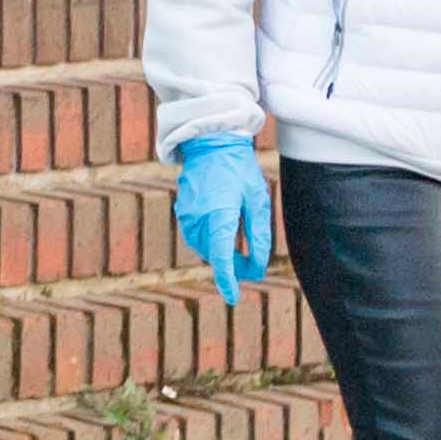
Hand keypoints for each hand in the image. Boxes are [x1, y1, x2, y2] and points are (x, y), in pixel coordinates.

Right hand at [173, 135, 272, 301]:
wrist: (211, 142)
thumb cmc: (240, 170)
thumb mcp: (257, 201)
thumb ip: (258, 235)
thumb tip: (258, 266)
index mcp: (219, 213)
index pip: (221, 256)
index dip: (228, 279)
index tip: (233, 297)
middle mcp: (197, 217)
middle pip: (213, 254)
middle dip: (231, 265)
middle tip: (253, 267)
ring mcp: (186, 214)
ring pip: (203, 247)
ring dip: (220, 254)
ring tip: (241, 255)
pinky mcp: (182, 211)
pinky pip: (195, 235)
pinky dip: (210, 242)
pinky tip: (225, 236)